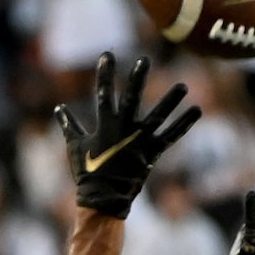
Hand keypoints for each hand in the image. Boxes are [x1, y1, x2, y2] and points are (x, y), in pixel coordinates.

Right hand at [55, 54, 200, 217]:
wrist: (103, 200)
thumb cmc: (87, 173)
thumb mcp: (75, 147)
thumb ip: (69, 125)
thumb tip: (58, 109)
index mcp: (105, 124)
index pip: (104, 92)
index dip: (105, 73)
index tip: (107, 55)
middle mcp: (124, 129)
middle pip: (133, 98)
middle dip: (138, 78)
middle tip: (144, 60)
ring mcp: (140, 141)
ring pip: (158, 116)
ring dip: (171, 100)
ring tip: (183, 86)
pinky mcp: (152, 153)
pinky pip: (171, 136)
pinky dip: (184, 124)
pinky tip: (196, 110)